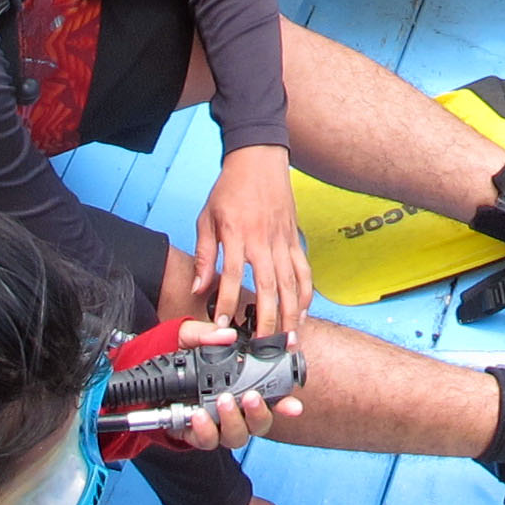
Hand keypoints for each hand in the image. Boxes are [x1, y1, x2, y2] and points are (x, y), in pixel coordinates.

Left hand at [154, 317, 307, 453]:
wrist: (146, 378)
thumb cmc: (176, 357)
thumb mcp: (188, 337)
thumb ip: (206, 334)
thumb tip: (226, 335)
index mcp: (241, 386)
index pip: (271, 397)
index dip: (286, 403)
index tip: (294, 405)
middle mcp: (235, 410)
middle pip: (260, 423)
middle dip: (260, 412)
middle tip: (252, 397)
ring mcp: (217, 425)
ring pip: (237, 435)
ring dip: (234, 420)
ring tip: (224, 401)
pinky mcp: (197, 435)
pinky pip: (208, 440)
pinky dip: (206, 429)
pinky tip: (199, 414)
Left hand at [192, 144, 311, 341]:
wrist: (259, 158)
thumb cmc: (230, 188)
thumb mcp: (207, 218)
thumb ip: (204, 255)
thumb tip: (198, 288)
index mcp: (237, 234)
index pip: (231, 275)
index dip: (227, 301)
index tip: (222, 323)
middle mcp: (263, 240)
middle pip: (268, 286)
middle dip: (267, 319)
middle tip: (264, 346)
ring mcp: (283, 240)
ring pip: (291, 283)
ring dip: (292, 313)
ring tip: (290, 338)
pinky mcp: (295, 239)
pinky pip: (304, 270)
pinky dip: (307, 293)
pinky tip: (304, 312)